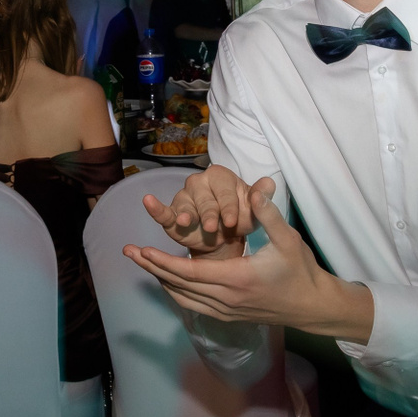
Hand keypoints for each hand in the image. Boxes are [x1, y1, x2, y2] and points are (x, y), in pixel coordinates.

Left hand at [125, 176, 374, 339]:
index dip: (163, 262)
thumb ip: (268, 215)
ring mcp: (227, 311)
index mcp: (237, 278)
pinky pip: (195, 306)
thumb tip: (256, 189)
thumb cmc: (301, 270)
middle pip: (179, 286)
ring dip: (161, 281)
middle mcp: (227, 299)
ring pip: (184, 299)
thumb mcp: (288, 239)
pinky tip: (168, 281)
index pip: (190, 272)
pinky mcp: (229, 315)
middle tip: (128, 253)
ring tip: (142, 264)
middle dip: (152, 268)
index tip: (141, 250)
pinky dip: (177, 293)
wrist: (312, 306)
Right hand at [140, 164, 257, 259]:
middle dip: (210, 213)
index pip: (225, 191)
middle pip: (204, 198)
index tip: (234, 221)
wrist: (226, 239)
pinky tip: (148, 202)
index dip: (229, 207)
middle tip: (213, 227)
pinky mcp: (172, 215)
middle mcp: (199, 183)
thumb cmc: (241, 219)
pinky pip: (163, 211)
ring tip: (185, 222)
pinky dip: (155, 208)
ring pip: (185, 206)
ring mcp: (184, 198)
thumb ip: (261, 197)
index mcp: (221, 177)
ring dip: (187, 215)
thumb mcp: (255, 210)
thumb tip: (269, 183)